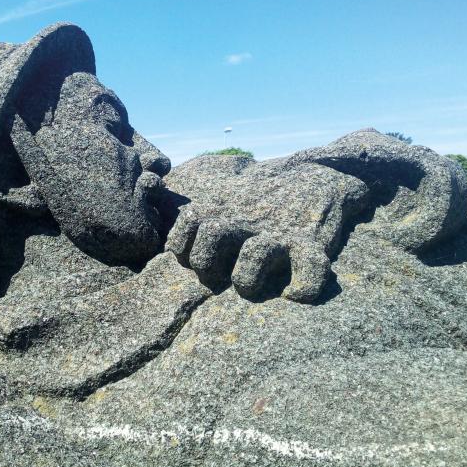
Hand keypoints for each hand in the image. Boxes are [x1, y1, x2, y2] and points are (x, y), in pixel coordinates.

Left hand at [164, 156, 368, 301]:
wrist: (314, 172)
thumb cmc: (256, 191)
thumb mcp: (218, 186)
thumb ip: (185, 199)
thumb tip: (152, 194)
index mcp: (220, 210)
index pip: (185, 228)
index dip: (182, 248)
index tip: (191, 256)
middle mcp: (245, 221)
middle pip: (210, 241)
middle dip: (208, 266)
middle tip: (218, 274)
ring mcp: (278, 232)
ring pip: (253, 257)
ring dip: (247, 278)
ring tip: (249, 284)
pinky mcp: (311, 242)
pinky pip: (311, 270)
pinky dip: (304, 287)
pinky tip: (294, 294)